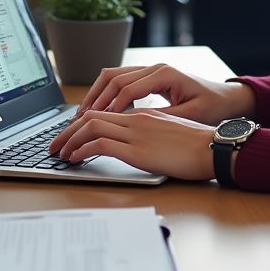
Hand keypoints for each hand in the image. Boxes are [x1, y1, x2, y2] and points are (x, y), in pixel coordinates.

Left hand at [49, 108, 215, 179]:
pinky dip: (82, 149)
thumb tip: (135, 143)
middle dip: (68, 131)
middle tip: (55, 145)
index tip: (70, 135)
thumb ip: (151, 133)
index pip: (104, 111)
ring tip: (60, 153)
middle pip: (91, 116)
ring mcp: (136, 132)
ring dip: (70, 139)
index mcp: (144, 114)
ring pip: (90, 126)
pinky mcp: (136, 149)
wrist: (214, 148)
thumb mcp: (170, 133)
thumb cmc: (199, 145)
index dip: (82, 123)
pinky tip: (76, 159)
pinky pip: (99, 143)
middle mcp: (136, 118)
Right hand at [77, 63, 255, 125]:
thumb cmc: (213, 107)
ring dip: (96, 94)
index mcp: (164, 74)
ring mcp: (151, 70)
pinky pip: (121, 81)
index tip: (96, 124)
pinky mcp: (150, 77)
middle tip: (78, 120)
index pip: (127, 88)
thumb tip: (133, 124)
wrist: (229, 99)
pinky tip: (99, 111)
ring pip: (113, 76)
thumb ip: (162, 117)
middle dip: (94, 98)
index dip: (110, 107)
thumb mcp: (189, 115)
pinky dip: (106, 93)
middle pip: (113, 77)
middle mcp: (155, 67)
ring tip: (82, 115)